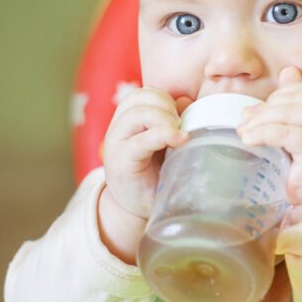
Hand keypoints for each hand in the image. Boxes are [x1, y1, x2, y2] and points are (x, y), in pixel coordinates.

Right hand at [99, 88, 190, 261]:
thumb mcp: (167, 143)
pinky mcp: (121, 162)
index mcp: (129, 120)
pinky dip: (163, 136)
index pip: (143, 93)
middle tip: (180, 128)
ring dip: (164, 120)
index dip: (165, 99)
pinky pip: (140, 140)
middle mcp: (118, 129)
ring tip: (179, 137)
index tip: (181, 118)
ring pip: (136, 113)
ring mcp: (116, 145)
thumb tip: (185, 100)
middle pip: (139, 97)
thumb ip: (173, 121)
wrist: (138, 208)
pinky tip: (180, 140)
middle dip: (166, 107)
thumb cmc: (156, 174)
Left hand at [237, 67, 301, 215]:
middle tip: (245, 121)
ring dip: (262, 120)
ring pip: (292, 113)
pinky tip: (249, 140)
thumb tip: (286, 72)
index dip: (282, 95)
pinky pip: (287, 133)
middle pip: (299, 100)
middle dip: (267, 108)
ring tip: (244, 131)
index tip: (261, 110)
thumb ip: (298, 103)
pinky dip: (264, 133)